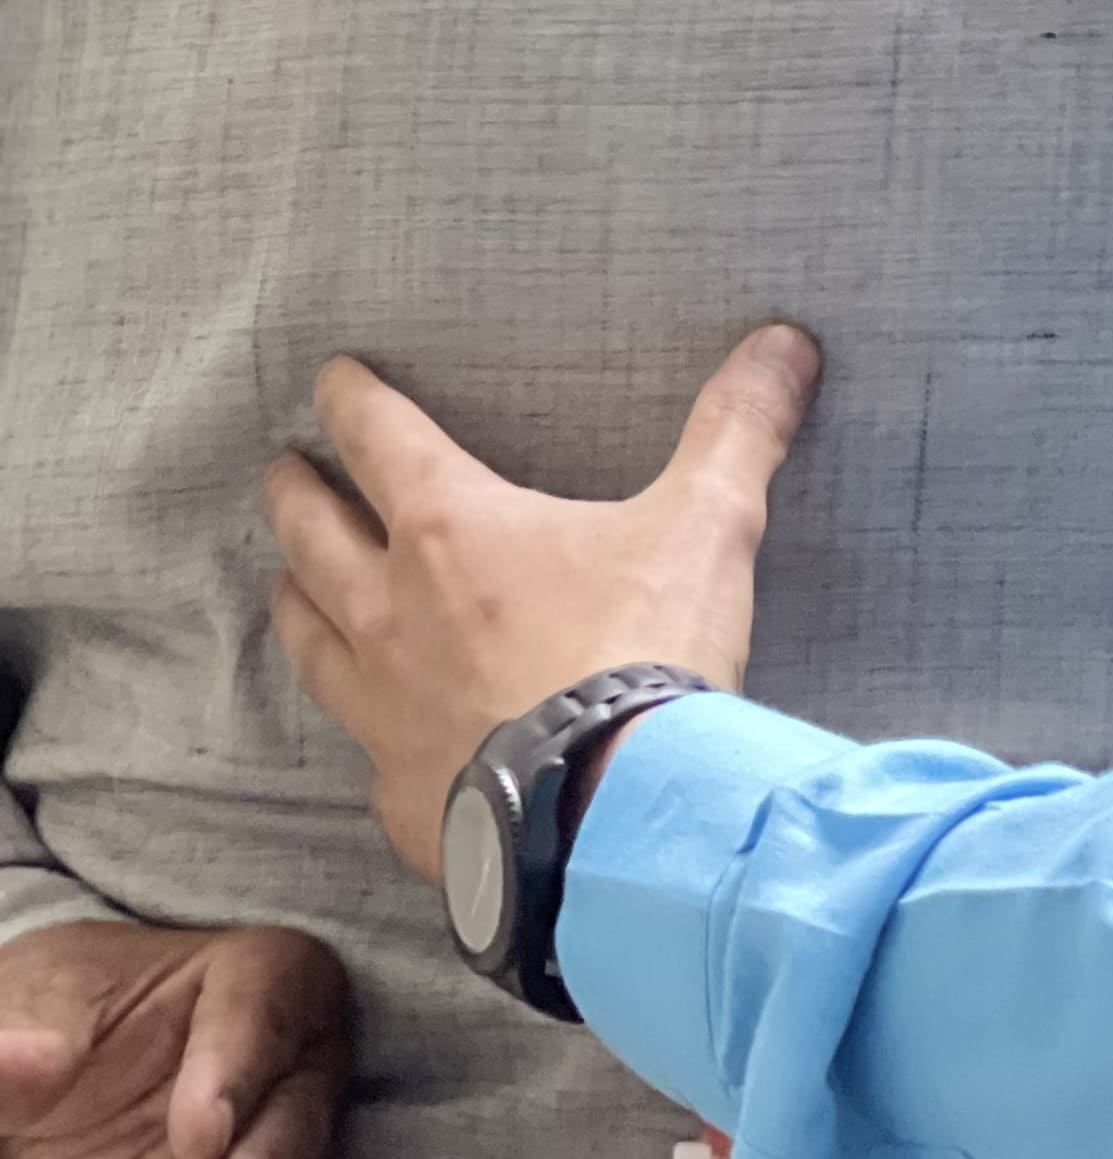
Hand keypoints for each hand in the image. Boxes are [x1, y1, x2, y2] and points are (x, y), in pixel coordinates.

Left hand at [0, 918, 353, 1158]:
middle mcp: (287, 1072)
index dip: (239, 1069)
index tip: (201, 1132)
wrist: (44, 1097)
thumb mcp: (17, 1012)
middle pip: (300, 1121)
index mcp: (246, 982)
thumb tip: (30, 1061)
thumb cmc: (44, 1023)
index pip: (264, 1011)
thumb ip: (17, 1041)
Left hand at [263, 326, 822, 875]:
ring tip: (291, 585)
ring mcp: (383, 709)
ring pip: (307, 638)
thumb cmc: (644, 654)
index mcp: (451, 530)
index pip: (378, 440)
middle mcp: (391, 611)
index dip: (349, 401)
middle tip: (284, 473)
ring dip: (297, 601)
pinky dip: (364, 731)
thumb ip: (738, 429)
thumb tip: (783, 342)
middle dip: (295, 495)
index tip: (331, 381)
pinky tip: (379, 736)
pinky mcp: (400, 793)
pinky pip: (363, 751)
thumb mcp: (706, 524)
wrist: (614, 815)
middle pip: (310, 535)